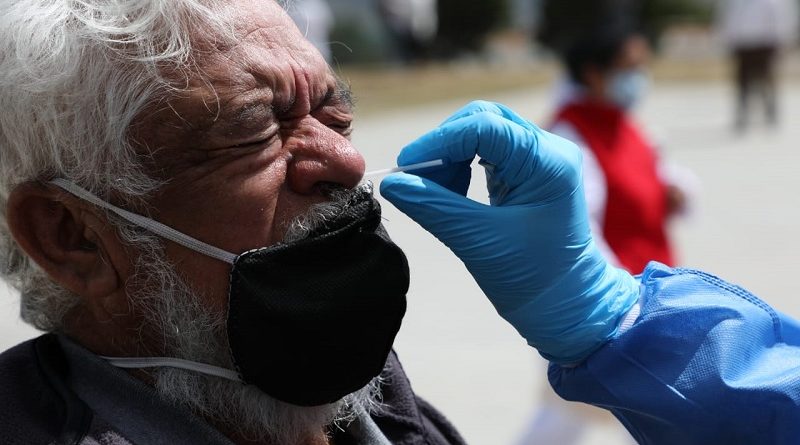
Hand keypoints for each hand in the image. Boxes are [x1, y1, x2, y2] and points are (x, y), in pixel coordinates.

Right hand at [380, 101, 639, 363]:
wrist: (567, 307)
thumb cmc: (533, 279)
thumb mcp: (478, 241)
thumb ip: (434, 207)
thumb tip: (392, 183)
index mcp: (548, 163)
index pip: (484, 127)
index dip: (439, 142)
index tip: (405, 166)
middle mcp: (550, 152)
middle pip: (485, 120)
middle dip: (446, 145)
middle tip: (418, 178)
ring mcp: (542, 160)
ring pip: (485, 134)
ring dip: (453, 156)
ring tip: (437, 192)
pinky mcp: (530, 173)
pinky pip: (490, 153)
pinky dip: (463, 167)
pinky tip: (453, 193)